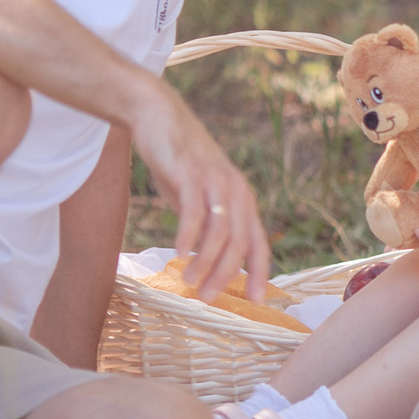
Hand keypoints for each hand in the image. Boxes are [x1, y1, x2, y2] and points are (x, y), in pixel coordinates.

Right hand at [127, 79, 271, 300]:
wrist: (159, 118)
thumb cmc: (180, 163)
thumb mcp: (199, 199)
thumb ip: (207, 227)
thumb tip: (208, 262)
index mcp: (242, 200)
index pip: (257, 243)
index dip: (259, 272)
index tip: (255, 300)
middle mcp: (235, 191)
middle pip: (240, 242)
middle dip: (226, 275)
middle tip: (208, 299)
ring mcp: (215, 181)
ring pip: (220, 231)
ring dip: (206, 261)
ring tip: (191, 282)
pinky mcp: (191, 173)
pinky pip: (194, 211)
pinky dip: (188, 235)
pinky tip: (180, 254)